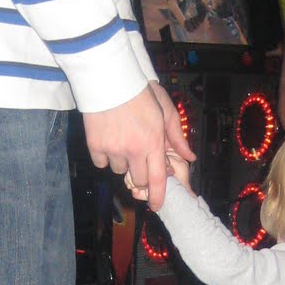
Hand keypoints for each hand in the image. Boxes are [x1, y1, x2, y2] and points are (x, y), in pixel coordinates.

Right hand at [84, 82, 192, 211]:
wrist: (109, 78)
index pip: (157, 179)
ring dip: (122, 162)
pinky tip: (108, 139)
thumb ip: (178, 136)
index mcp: (153, 142)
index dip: (158, 197)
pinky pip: (101, 162)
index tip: (157, 206)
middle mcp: (133, 150)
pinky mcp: (94, 145)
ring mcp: (112, 149)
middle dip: (140, 174)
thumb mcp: (166, 111)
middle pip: (137, 180)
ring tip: (122, 140)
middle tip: (138, 157)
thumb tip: (190, 157)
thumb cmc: (140, 92)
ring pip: (118, 170)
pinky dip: (105, 156)